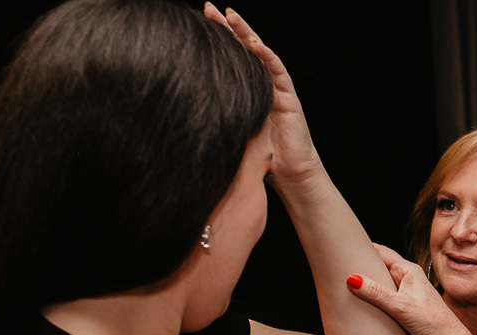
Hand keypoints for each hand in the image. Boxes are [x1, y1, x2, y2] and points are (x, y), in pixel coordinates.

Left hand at [204, 4, 319, 184]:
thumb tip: (185, 110)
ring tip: (231, 16)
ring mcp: (278, 88)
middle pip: (243, 49)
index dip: (215, 41)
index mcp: (249, 91)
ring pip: (261, 53)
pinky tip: (254, 43)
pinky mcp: (290, 97)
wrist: (291, 175)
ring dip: (246, 32)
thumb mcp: (233, 132)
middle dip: (227, 28)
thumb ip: (218, 118)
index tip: (195, 25)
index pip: (231, 59)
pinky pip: (278, 70)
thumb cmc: (262, 158)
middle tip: (208, 8)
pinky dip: (267, 55)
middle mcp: (264, 85)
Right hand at [348, 244, 476, 334]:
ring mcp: (404, 295)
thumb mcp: (401, 306)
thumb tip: (352, 278)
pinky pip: (382, 301)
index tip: (342, 245)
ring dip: (365, 287)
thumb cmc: (433, 324)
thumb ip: (376, 293)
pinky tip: (357, 306)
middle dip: (361, 267)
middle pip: (379, 268)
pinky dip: (370, 302)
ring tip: (340, 285)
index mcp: (409, 271)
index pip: (382, 252)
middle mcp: (406, 280)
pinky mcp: (402, 311)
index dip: (363, 248)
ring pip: (379, 286)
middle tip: (336, 266)